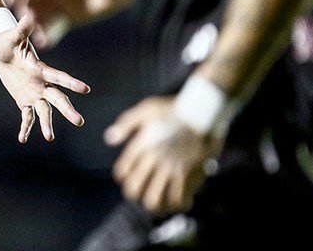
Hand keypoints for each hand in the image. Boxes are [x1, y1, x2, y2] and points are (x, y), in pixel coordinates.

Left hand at [0, 13, 90, 141]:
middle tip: (79, 122)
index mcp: (40, 69)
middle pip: (57, 98)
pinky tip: (22, 138)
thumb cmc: (9, 41)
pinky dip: (25, 127)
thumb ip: (22, 29)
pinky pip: (27, 116)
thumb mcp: (13, 36)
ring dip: (47, 124)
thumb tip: (28, 16)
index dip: (71, 83)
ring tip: (49, 138)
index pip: (58, 76)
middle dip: (67, 109)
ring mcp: (35, 93)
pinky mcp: (25, 100)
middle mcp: (42, 84)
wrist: (4, 53)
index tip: (85, 89)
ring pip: (45, 111)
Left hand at [106, 96, 223, 214]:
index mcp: (142, 145)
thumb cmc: (174, 110)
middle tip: (144, 192)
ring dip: (156, 205)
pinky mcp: (188, 175)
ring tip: (160, 201)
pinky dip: (178, 204)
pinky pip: (178, 199)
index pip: (122, 172)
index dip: (124, 177)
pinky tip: (182, 199)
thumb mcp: (146, 109)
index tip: (131, 177)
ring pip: (154, 200)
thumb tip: (109, 139)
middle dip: (136, 194)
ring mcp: (171, 168)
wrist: (203, 113)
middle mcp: (153, 159)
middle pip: (134, 190)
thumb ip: (126, 123)